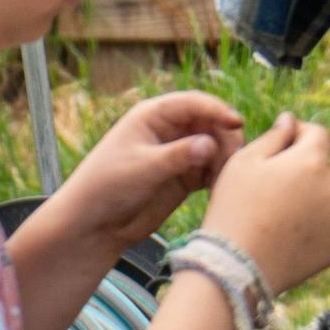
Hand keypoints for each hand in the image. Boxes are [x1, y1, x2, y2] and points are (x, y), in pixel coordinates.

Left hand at [57, 92, 244, 253]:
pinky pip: (211, 168)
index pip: (193, 103)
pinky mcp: (184, 176)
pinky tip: (218, 187)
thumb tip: (211, 143)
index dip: (217, 110)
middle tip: (233, 158)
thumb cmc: (106, 188)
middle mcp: (168, 130)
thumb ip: (178, 155)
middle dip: (225, 136)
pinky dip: (219, 174)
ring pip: (214, 146)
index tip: (236, 123)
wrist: (93, 225)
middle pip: (210, 122)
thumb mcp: (142, 168)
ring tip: (224, 176)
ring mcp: (177, 153)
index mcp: (153, 116)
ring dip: (225, 157)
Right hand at [199, 113, 329, 293]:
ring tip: (274, 214)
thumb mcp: (244, 161)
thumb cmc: (235, 207)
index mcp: (312, 162)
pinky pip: (327, 224)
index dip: (298, 134)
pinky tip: (285, 233)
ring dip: (308, 196)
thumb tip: (291, 120)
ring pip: (325, 195)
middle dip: (301, 168)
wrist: (236, 267)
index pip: (318, 133)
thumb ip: (275, 135)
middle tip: (268, 188)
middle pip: (322, 166)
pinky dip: (312, 224)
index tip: (279, 146)